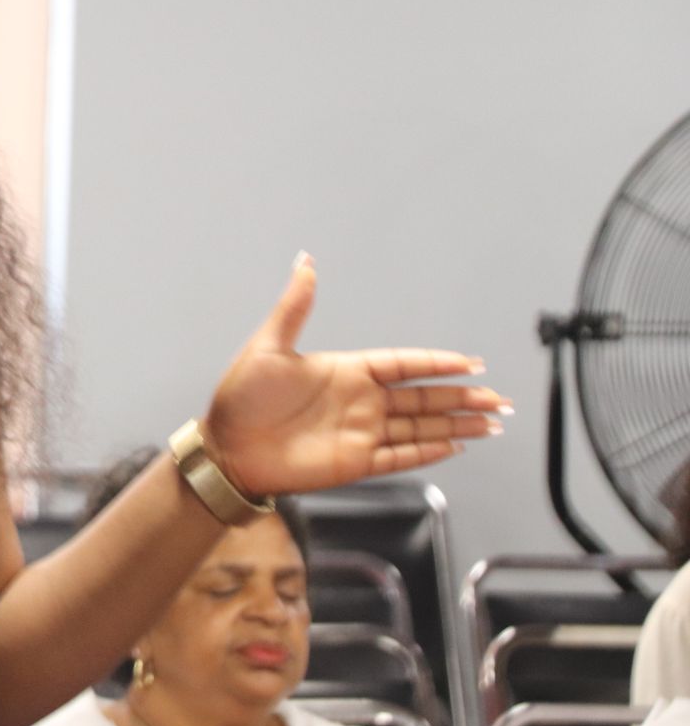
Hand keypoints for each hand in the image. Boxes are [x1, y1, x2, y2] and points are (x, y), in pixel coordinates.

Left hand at [203, 253, 508, 497]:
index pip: (403, 364)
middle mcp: (359, 401)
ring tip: (493, 421)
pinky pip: (400, 455)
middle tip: (499, 397)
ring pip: (420, 427)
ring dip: (457, 424)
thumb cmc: (240, 399)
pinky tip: (455, 445)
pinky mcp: (355, 462)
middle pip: (423, 397)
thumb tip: (305, 263)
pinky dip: (428, 451)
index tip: (470, 363)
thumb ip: (295, 306)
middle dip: (462, 397)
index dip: (436, 363)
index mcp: (345, 371)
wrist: (226, 448)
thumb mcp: (268, 345)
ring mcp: (360, 432)